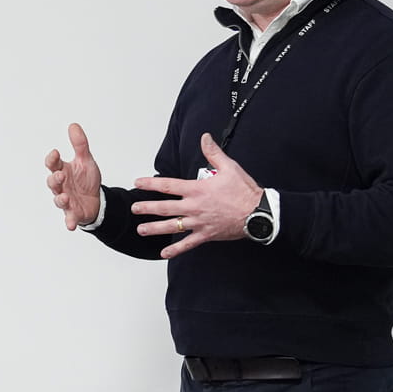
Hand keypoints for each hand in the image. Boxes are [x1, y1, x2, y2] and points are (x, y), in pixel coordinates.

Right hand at [44, 123, 101, 230]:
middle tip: (61, 175)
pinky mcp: (73, 213)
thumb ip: (80, 145)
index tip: (56, 153)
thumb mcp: (86, 160)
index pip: (52, 164)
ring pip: (58, 199)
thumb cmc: (86, 180)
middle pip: (52, 182)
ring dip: (60, 199)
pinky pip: (69, 218)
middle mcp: (61, 186)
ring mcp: (66, 200)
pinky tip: (70, 225)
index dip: (52, 159)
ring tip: (65, 197)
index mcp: (62, 171)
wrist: (96, 199)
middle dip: (55, 179)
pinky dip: (69, 221)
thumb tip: (73, 125)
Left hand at [130, 133, 262, 258]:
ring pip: (172, 226)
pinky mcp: (206, 235)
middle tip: (134, 208)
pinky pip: (187, 244)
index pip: (168, 185)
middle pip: (165, 207)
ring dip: (155, 229)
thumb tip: (205, 138)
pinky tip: (163, 253)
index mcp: (197, 190)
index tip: (138, 183)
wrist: (258, 213)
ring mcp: (199, 222)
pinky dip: (175, 249)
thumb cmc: (244, 191)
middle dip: (147, 208)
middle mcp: (194, 207)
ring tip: (141, 230)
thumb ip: (213, 153)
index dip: (150, 184)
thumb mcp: (229, 167)